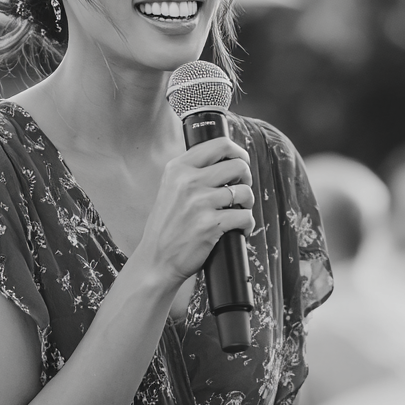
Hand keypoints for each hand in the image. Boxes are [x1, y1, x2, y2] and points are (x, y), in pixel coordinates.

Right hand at [136, 137, 253, 285]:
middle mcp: (188, 181)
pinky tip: (239, 229)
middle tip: (240, 190)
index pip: (220, 144)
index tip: (241, 162)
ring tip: (239, 211)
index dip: (238, 152)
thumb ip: (191, 172)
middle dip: (246, 178)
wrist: (156, 260)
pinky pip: (245, 217)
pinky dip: (247, 224)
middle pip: (238, 165)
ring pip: (244, 191)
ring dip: (248, 203)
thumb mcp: (170, 188)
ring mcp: (199, 202)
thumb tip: (227, 159)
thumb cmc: (167, 225)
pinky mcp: (209, 225)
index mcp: (178, 168)